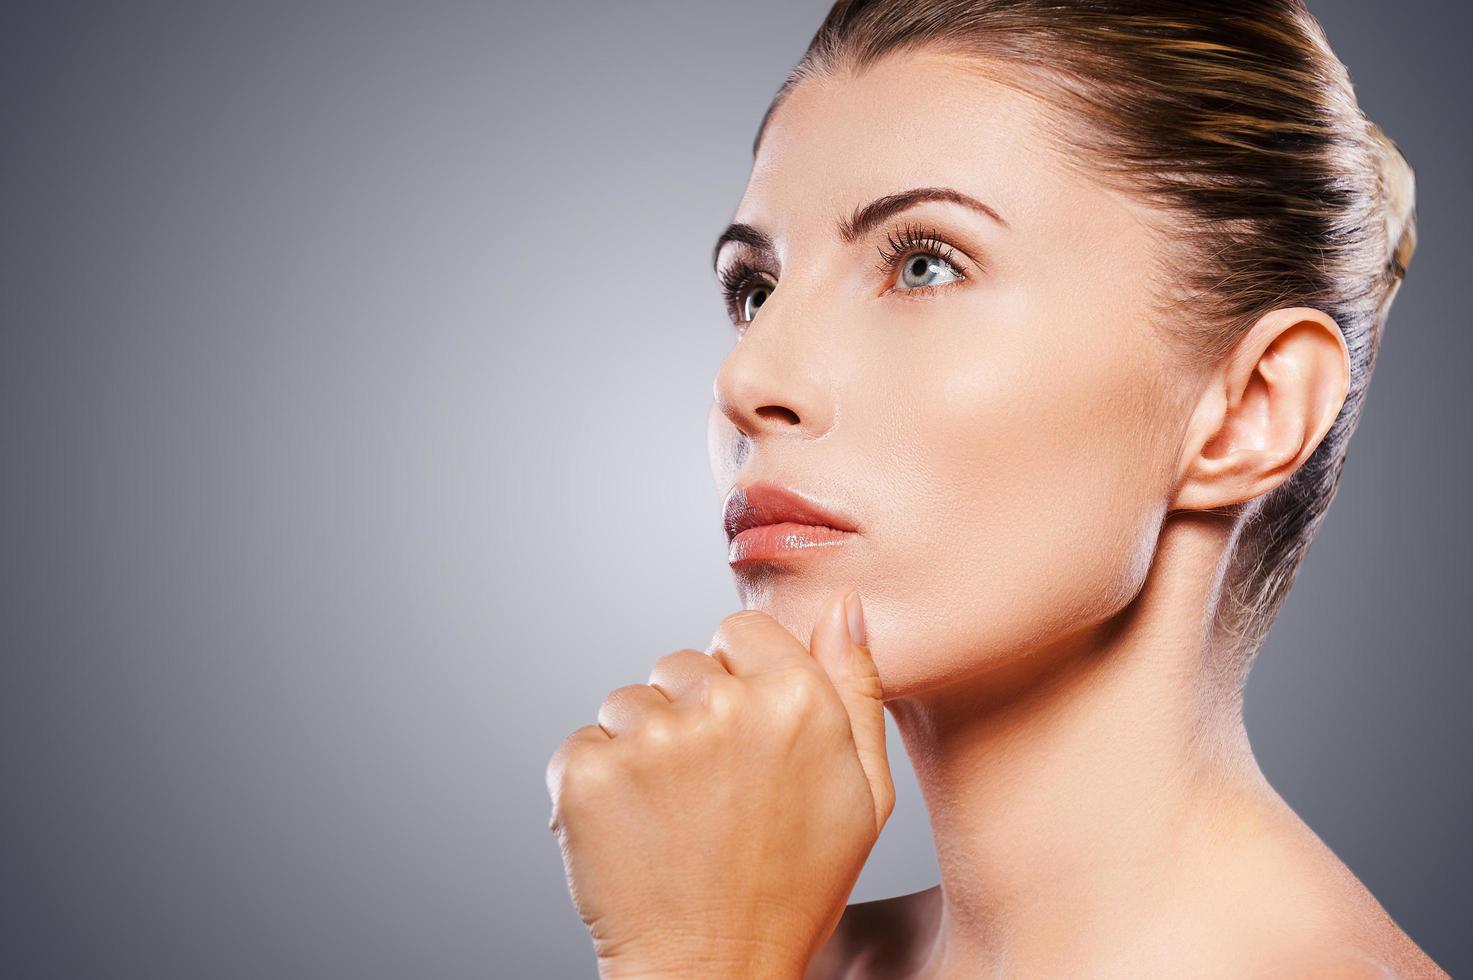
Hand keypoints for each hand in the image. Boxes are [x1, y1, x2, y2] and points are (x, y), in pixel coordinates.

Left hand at [545, 587, 893, 978]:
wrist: (713, 973)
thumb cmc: (794, 889)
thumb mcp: (864, 792)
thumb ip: (856, 686)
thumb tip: (845, 606)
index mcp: (795, 698)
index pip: (742, 632)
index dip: (741, 683)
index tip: (745, 739)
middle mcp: (721, 705)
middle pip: (682, 664)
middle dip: (690, 714)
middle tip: (712, 794)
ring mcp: (650, 738)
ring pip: (630, 702)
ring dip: (641, 748)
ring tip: (672, 818)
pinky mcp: (588, 771)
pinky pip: (585, 743)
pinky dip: (598, 783)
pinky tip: (633, 831)